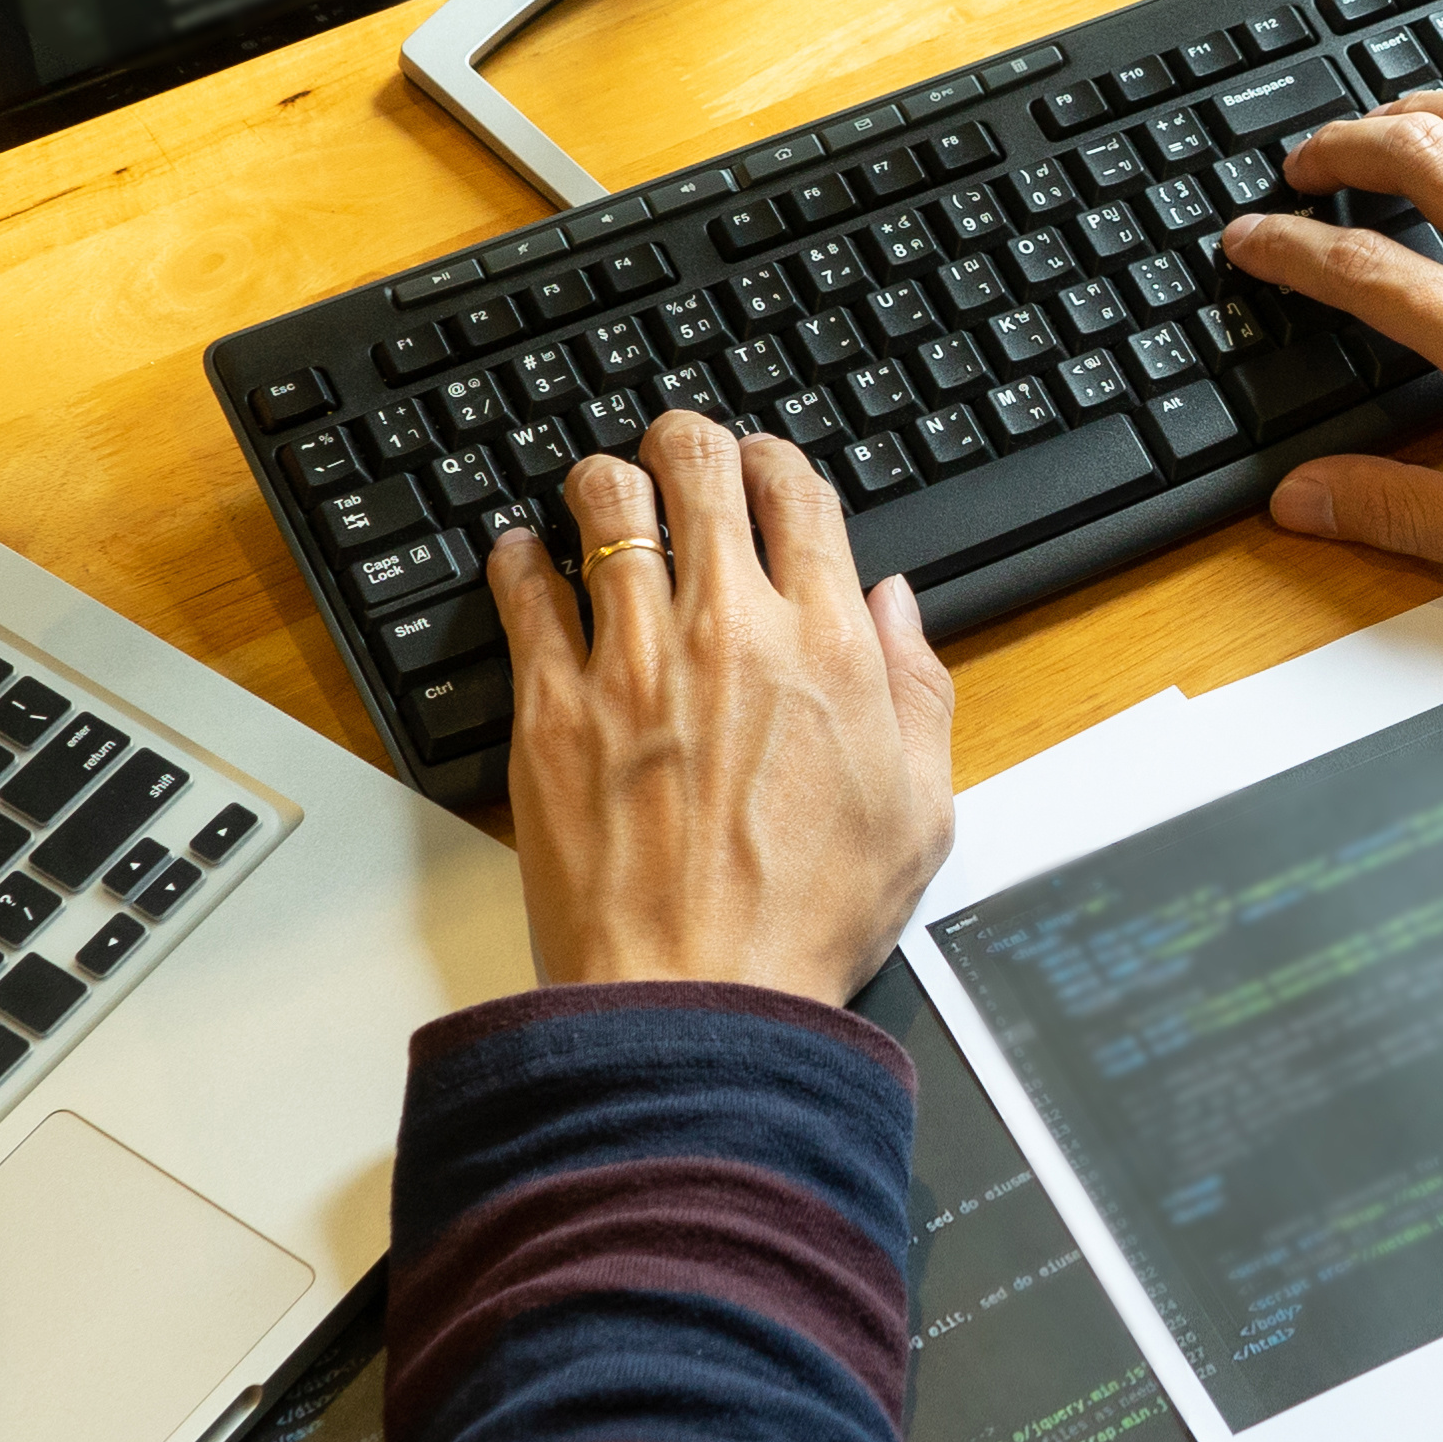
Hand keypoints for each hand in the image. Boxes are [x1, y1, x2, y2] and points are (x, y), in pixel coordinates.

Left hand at [481, 414, 957, 1002]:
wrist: (702, 1000)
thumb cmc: (805, 923)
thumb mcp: (921, 812)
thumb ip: (919, 692)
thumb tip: (896, 608)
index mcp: (830, 648)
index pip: (798, 493)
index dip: (775, 460)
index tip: (760, 468)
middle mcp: (732, 632)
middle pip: (700, 466)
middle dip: (685, 441)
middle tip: (673, 454)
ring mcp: (635, 662)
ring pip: (606, 503)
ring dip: (603, 480)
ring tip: (598, 490)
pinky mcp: (555, 707)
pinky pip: (525, 591)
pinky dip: (520, 557)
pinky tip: (525, 557)